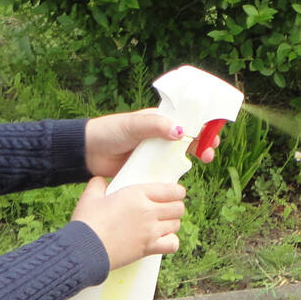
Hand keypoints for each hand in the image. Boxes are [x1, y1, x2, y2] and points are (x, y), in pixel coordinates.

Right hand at [72, 178, 186, 267]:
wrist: (85, 249)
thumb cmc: (87, 221)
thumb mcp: (90, 196)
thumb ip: (98, 184)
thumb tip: (101, 181)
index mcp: (137, 194)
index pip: (171, 190)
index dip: (177, 192)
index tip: (174, 194)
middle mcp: (148, 211)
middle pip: (178, 207)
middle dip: (175, 207)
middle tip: (167, 209)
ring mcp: (150, 231)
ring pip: (176, 224)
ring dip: (172, 223)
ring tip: (163, 223)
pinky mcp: (149, 248)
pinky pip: (172, 244)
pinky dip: (171, 242)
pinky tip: (162, 240)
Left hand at [84, 110, 220, 178]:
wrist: (89, 153)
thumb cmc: (110, 132)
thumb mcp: (133, 125)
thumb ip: (156, 126)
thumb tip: (181, 131)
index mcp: (159, 120)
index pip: (187, 120)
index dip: (203, 127)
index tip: (212, 136)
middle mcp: (160, 136)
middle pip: (189, 140)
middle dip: (203, 145)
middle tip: (208, 154)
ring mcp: (155, 154)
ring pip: (180, 157)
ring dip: (193, 160)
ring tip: (201, 163)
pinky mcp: (148, 170)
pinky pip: (166, 173)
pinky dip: (176, 176)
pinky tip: (182, 179)